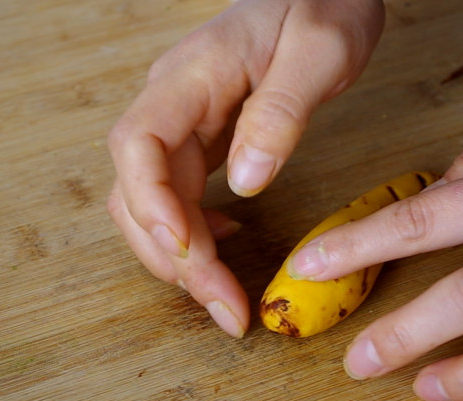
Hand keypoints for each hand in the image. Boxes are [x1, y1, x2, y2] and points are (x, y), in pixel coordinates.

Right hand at [107, 0, 384, 336]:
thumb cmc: (324, 3)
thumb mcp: (321, 50)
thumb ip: (280, 112)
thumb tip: (246, 184)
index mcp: (193, 74)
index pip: (139, 143)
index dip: (150, 205)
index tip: (187, 254)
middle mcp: (174, 101)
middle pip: (139, 187)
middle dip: (173, 255)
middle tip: (224, 308)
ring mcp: (183, 120)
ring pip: (152, 199)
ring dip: (180, 255)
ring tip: (223, 298)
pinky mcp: (201, 136)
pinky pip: (176, 193)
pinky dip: (191, 232)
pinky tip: (221, 245)